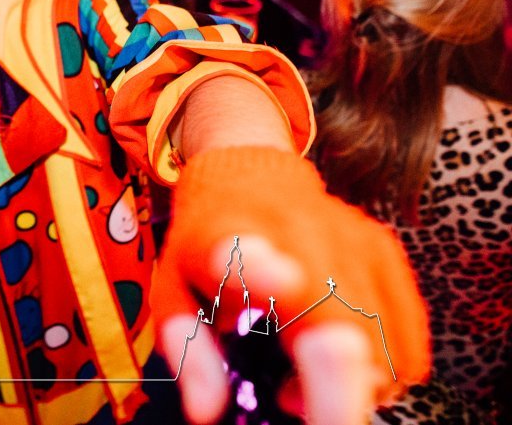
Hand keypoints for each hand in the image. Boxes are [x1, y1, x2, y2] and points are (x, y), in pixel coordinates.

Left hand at [152, 148, 428, 424]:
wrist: (248, 177)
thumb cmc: (206, 245)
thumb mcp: (173, 287)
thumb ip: (188, 346)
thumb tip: (206, 410)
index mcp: (229, 238)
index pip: (246, 254)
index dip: (263, 273)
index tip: (280, 288)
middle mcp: (299, 232)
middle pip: (341, 328)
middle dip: (332, 398)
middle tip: (295, 411)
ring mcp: (352, 240)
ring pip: (383, 347)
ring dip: (353, 387)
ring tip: (299, 382)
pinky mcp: (386, 253)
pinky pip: (405, 342)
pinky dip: (380, 373)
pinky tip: (334, 364)